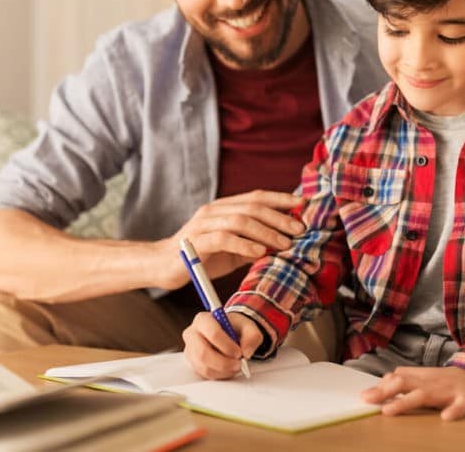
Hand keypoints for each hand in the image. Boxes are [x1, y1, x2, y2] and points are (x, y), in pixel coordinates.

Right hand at [157, 190, 305, 289]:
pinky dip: (245, 245)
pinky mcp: (196, 241)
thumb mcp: (233, 250)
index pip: (256, 196)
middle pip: (252, 207)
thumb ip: (254, 243)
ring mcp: (203, 224)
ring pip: (241, 220)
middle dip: (279, 216)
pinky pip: (224, 238)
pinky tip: (259, 252)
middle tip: (299, 229)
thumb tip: (285, 243)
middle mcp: (214, 211)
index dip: (280, 198)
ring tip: (285, 244)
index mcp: (223, 208)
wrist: (161, 267)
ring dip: (266, 232)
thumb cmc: (201, 258)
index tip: (302, 205)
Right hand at [183, 311, 263, 379]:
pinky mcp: (193, 362)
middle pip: (203, 353)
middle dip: (224, 362)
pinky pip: (204, 374)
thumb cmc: (235, 327)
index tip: (239, 352)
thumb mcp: (248, 327)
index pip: (212, 333)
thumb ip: (252, 337)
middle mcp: (192, 333)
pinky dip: (219, 374)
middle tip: (238, 364)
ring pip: (204, 366)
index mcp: (203, 319)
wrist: (228, 332)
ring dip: (223, 370)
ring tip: (235, 366)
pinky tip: (228, 369)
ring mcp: (190, 349)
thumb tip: (246, 352)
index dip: (227, 346)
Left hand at [361, 366, 464, 420]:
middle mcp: (431, 382)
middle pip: (405, 382)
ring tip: (389, 410)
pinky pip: (460, 405)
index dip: (380, 388)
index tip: (364, 397)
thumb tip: (380, 385)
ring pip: (426, 394)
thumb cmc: (448, 381)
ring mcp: (448, 390)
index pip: (396, 378)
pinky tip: (445, 418)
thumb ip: (404, 381)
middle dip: (386, 391)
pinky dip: (454, 411)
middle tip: (368, 401)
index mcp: (421, 377)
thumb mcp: (425, 378)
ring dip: (406, 401)